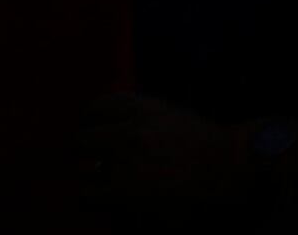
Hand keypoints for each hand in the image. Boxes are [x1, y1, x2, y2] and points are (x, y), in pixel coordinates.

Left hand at [75, 94, 235, 221]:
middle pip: (81, 139)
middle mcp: (131, 134)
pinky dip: (92, 189)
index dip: (87, 117)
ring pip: (81, 167)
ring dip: (85, 169)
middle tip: (81, 151)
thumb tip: (103, 115)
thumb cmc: (196, 137)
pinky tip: (102, 187)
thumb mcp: (167, 111)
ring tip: (94, 170)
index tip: (87, 124)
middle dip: (79, 145)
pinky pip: (89, 190)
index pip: (96, 107)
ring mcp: (126, 164)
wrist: (218, 165)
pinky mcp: (125, 190)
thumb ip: (135, 110)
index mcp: (142, 110)